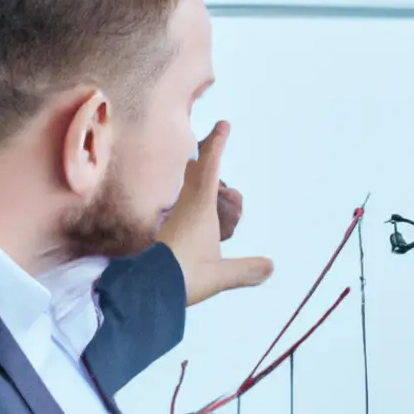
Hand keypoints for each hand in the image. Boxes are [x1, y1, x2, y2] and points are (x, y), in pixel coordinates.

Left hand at [157, 121, 273, 305]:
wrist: (143, 289)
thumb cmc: (182, 276)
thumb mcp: (219, 275)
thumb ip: (245, 270)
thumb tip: (271, 266)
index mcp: (199, 209)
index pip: (209, 169)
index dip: (217, 145)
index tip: (224, 124)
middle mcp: (184, 208)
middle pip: (195, 172)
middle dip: (207, 154)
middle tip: (214, 140)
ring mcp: (172, 218)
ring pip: (188, 188)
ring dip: (201, 178)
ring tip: (211, 175)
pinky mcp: (166, 232)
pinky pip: (184, 206)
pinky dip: (194, 198)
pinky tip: (195, 208)